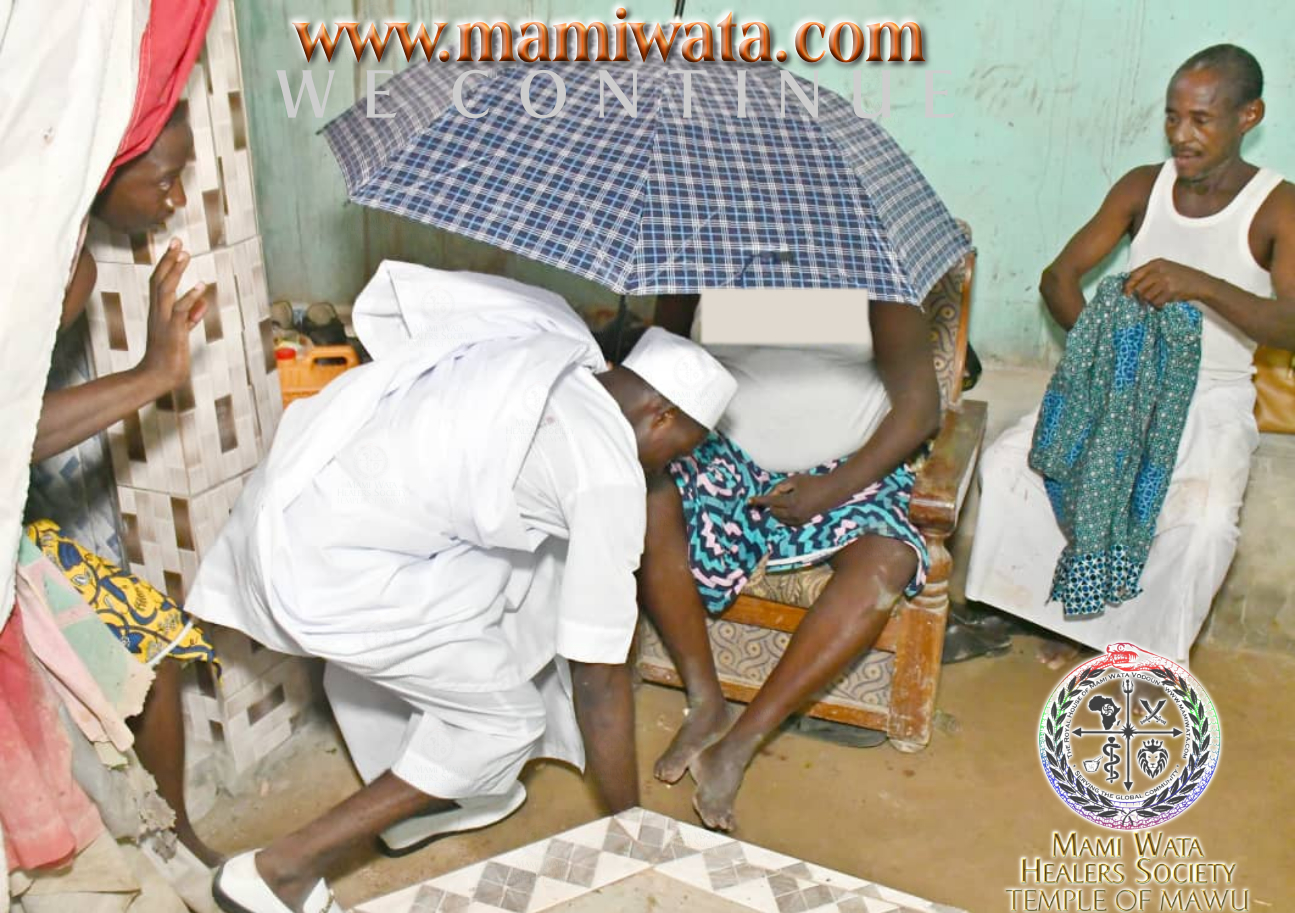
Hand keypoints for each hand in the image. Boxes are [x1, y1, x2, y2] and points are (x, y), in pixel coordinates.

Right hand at [137, 239, 206, 390]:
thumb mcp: (182, 332)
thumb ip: (191, 316)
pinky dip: (190, 297)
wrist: (158, 376)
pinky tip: (201, 285)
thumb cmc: (169, 355)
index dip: (166, 263)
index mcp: (158, 311)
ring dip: (175, 272)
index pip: (158, 281)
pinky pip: (181, 310)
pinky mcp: (173, 331)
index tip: (175, 246)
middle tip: (177, 241)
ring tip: (186, 255)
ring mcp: (163, 321)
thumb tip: (203, 302)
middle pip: (159, 280)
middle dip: (168, 260)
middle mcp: (157, 312)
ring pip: (165, 290)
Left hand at [749, 472, 844, 526]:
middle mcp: (794, 513)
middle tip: (780, 494)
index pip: (770, 501)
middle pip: (773, 511)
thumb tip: (770, 494)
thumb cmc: (813, 482)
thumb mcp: (795, 480)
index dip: (759, 501)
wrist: (831, 491)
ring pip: (779, 518)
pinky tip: (788, 507)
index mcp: (792, 501)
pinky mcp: (802, 522)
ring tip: (787, 499)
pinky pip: (787, 521)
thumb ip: (780, 487)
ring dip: (777, 510)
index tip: (749, 501)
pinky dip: (783, 515)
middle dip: (771, 503)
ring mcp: (799, 520)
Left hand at [1124, 259, 1211, 307]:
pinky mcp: (1170, 291)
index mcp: (1156, 263)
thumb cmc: (1180, 276)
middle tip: (1144, 300)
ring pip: (1146, 296)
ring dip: (1150, 301)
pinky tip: (1164, 302)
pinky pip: (1156, 302)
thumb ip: (1149, 274)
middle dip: (1139, 296)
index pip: (1134, 275)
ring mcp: (1165, 280)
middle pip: (1138, 288)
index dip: (1128, 285)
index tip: (1126, 293)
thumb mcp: (1165, 269)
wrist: (1200, 283)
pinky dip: (1158, 305)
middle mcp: (1159, 270)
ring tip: (1158, 298)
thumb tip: (1129, 286)